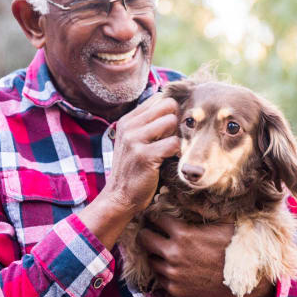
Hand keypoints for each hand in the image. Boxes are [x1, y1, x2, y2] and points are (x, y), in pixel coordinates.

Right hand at [79, 95, 179, 249]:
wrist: (119, 197)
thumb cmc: (133, 170)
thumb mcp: (134, 142)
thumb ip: (148, 124)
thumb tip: (173, 106)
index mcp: (127, 120)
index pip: (159, 98)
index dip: (170, 112)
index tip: (169, 130)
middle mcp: (129, 126)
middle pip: (168, 105)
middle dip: (175, 121)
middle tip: (170, 140)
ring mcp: (135, 140)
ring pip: (171, 121)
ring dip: (176, 137)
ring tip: (169, 151)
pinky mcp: (144, 156)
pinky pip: (173, 143)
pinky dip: (177, 153)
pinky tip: (169, 161)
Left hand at [138, 214, 275, 296]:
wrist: (244, 282)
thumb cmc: (235, 249)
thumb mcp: (222, 223)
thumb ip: (202, 210)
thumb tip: (190, 194)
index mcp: (183, 234)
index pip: (156, 219)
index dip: (154, 216)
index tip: (154, 216)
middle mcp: (173, 254)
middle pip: (145, 239)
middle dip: (146, 233)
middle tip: (149, 231)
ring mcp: (173, 273)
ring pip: (151, 259)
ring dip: (155, 253)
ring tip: (162, 250)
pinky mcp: (175, 289)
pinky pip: (160, 277)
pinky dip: (163, 271)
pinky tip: (171, 266)